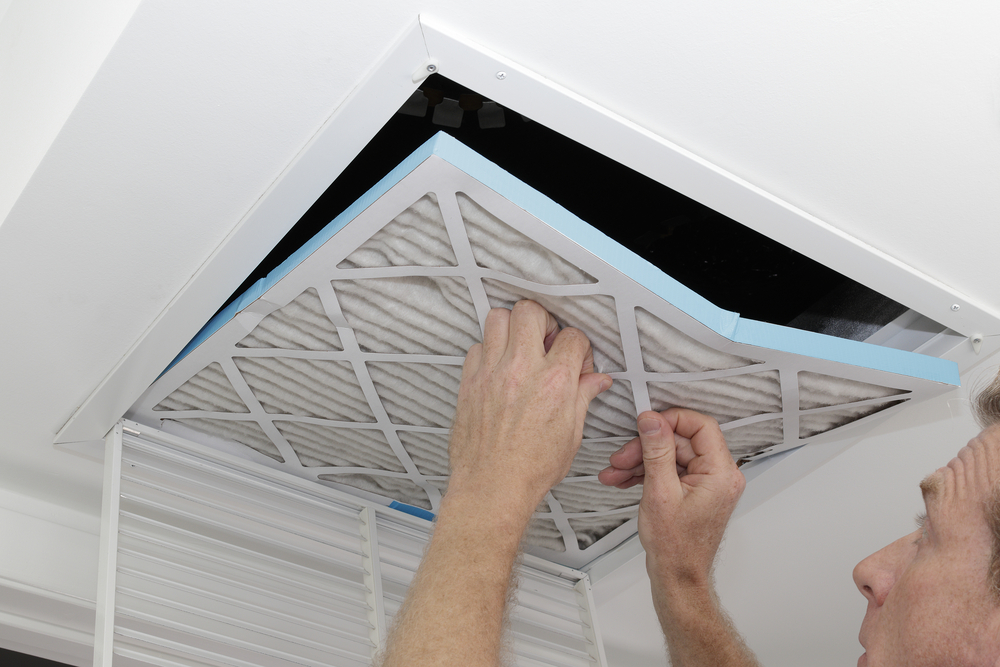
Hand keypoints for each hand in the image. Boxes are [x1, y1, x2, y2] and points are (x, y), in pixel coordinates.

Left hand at [447, 300, 610, 518]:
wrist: (492, 487)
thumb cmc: (531, 468)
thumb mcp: (571, 434)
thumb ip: (583, 397)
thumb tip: (596, 380)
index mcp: (555, 381)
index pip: (572, 336)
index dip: (577, 347)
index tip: (574, 360)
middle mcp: (523, 369)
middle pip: (530, 311)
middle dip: (542, 321)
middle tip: (544, 341)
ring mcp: (492, 372)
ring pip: (498, 318)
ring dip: (511, 328)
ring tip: (519, 348)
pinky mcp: (470, 381)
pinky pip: (476, 346)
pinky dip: (488, 351)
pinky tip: (497, 368)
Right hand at [598, 409, 744, 585]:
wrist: (677, 577)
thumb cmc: (676, 547)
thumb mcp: (660, 492)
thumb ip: (656, 451)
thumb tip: (652, 420)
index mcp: (720, 473)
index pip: (701, 426)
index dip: (671, 420)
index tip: (646, 423)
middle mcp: (719, 475)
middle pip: (680, 442)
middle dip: (645, 447)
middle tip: (622, 457)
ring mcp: (706, 483)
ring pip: (670, 456)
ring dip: (640, 461)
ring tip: (616, 472)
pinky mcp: (694, 491)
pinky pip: (670, 470)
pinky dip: (647, 473)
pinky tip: (624, 479)